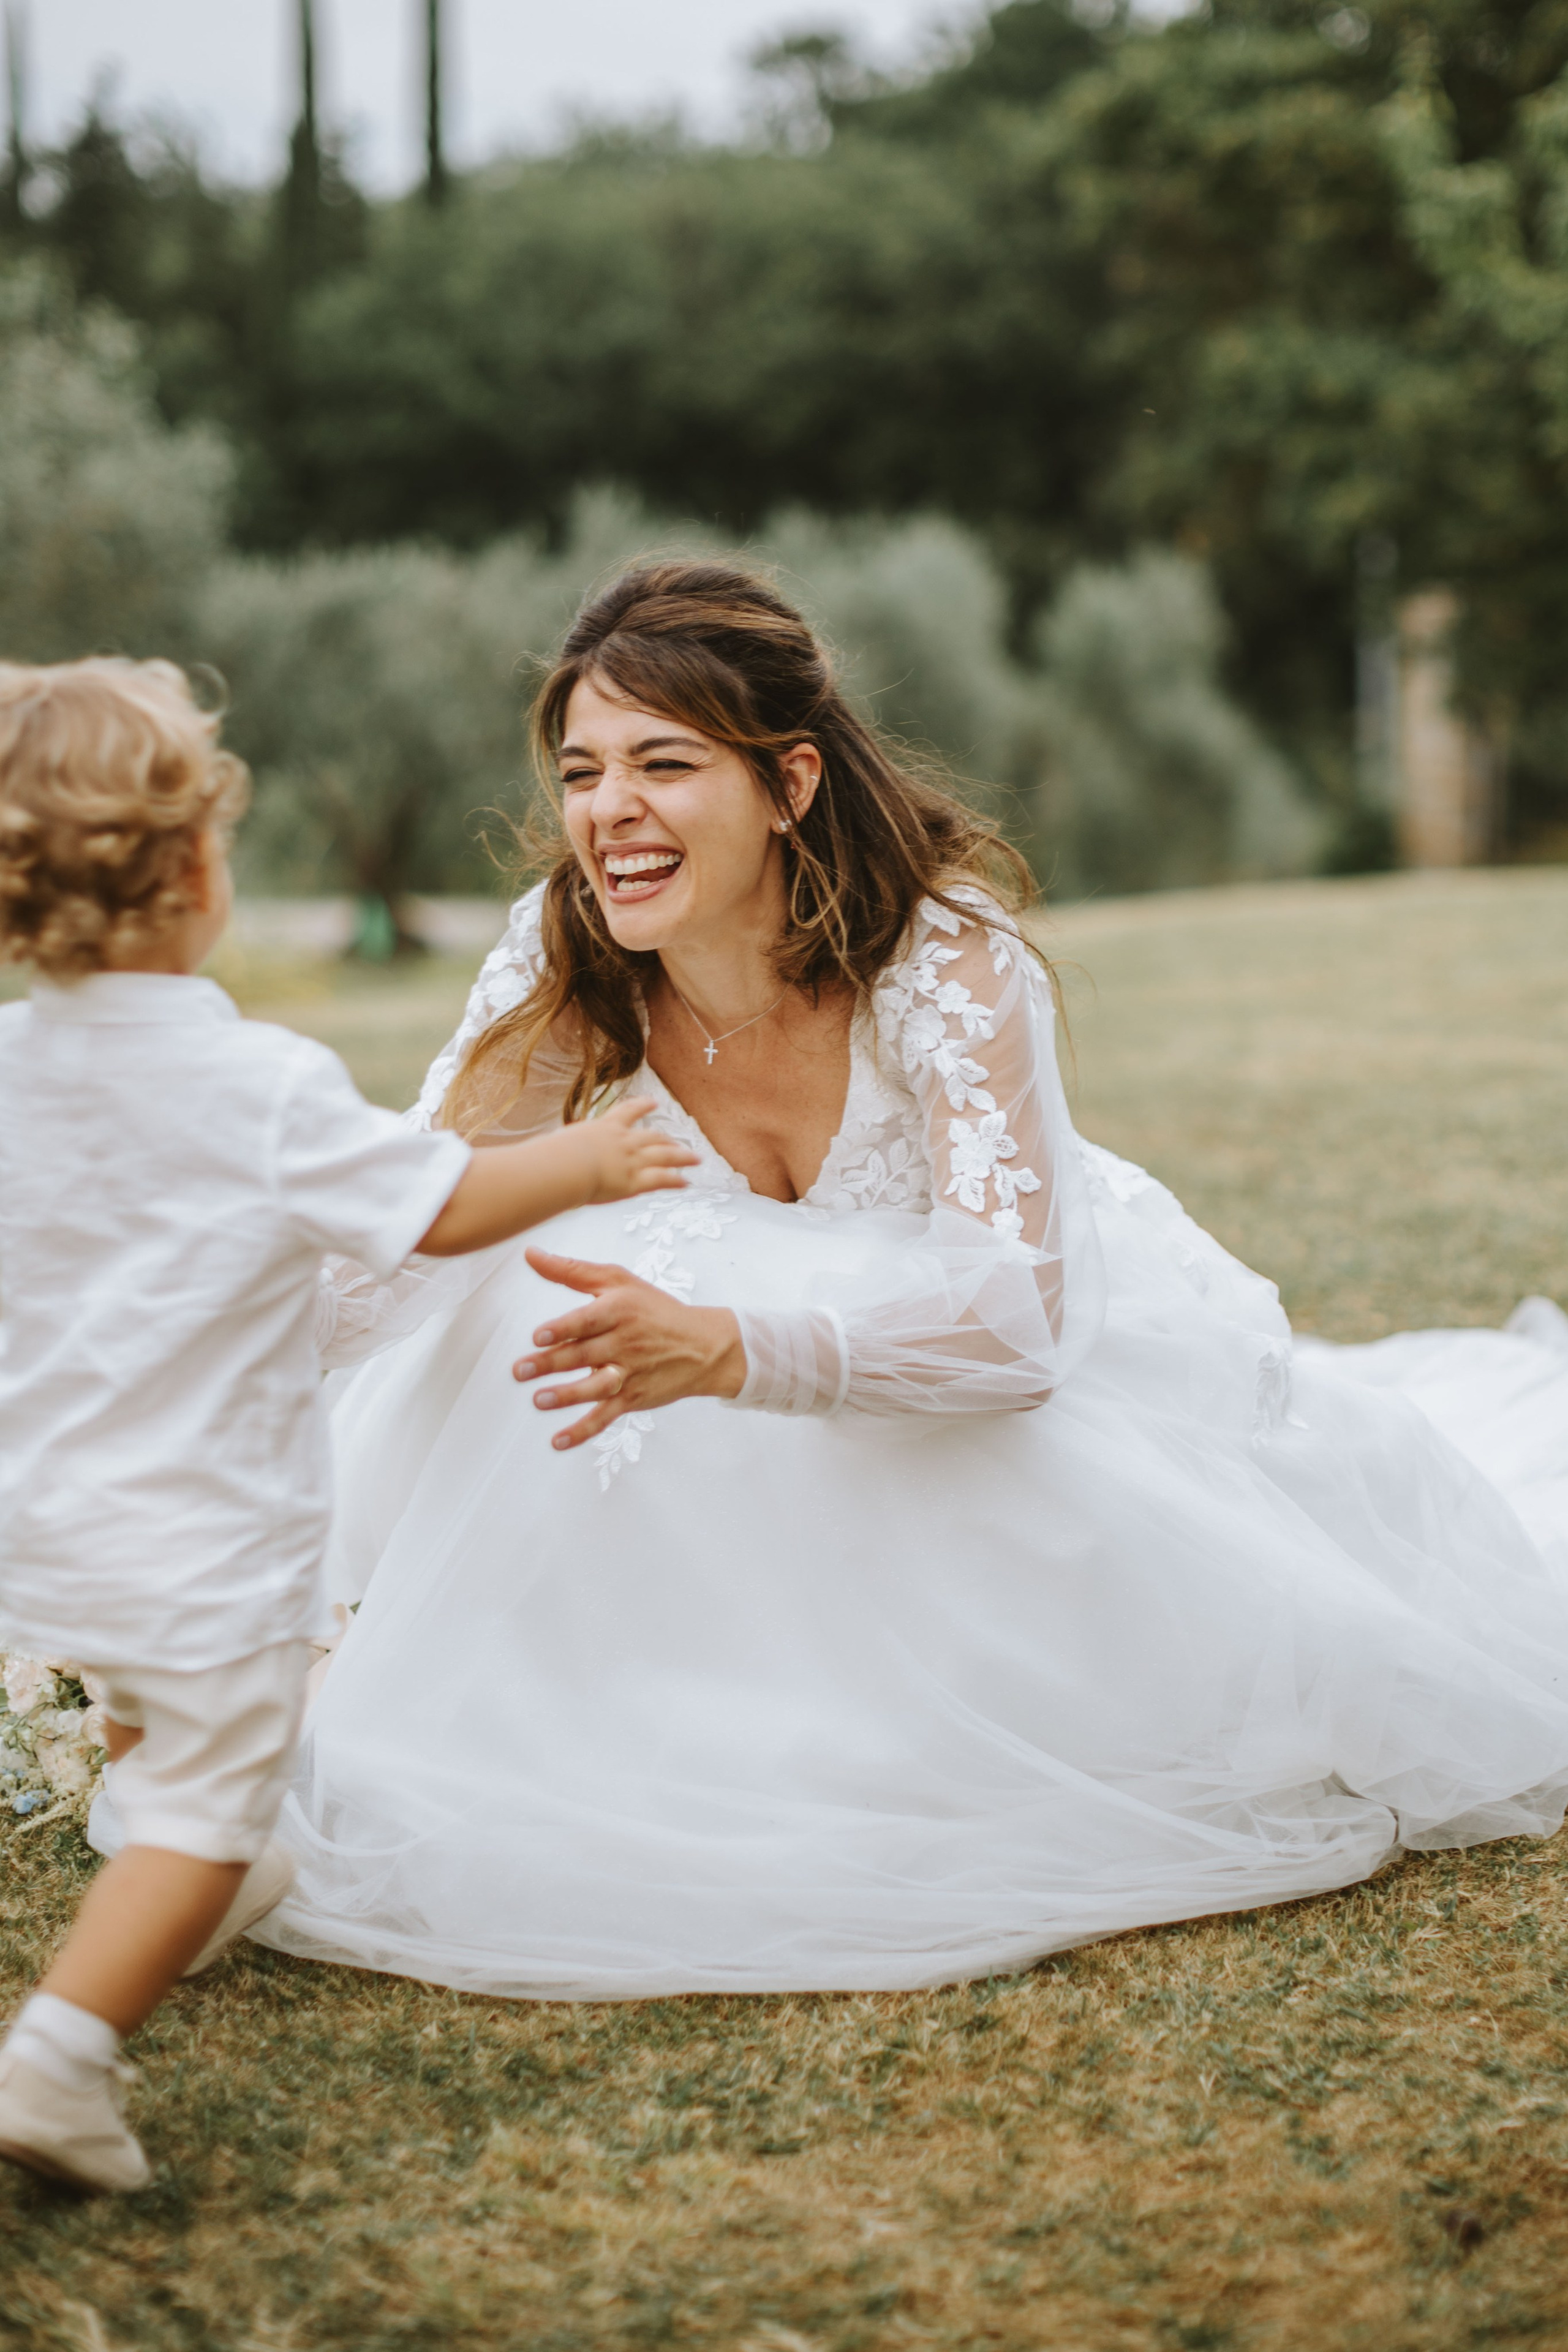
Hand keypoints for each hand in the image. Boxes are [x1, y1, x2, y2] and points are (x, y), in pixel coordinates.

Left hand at [514, 1248, 745, 1450]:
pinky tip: (558, 1441)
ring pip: (595, 1387)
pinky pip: (606, 1417)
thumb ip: (571, 1270)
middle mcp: (624, 1343)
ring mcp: (629, 1373)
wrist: (705, 1346)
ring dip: (567, 1396)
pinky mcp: (633, 1398)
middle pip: (583, 1355)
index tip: (539, 1335)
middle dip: (550, 1364)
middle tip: (520, 1370)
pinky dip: (583, 1430)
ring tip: (538, 1401)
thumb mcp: (618, 1281)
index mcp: (619, 1311)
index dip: (563, 1329)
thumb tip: (530, 1254)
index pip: (587, 1320)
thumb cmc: (655, 1308)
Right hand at [567, 1096, 698, 1202]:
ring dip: (682, 1156)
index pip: (626, 1112)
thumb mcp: (556, 1144)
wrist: (565, 1165)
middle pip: (652, 1136)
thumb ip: (557, 1148)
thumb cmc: (554, 1156)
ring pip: (665, 1155)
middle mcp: (623, 1141)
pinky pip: (662, 1179)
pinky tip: (686, 1183)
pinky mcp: (636, 1180)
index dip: (642, 1106)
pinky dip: (675, 1180)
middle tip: (679, 1142)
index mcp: (604, 1128)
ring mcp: (632, 1160)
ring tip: (696, 1159)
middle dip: (667, 1139)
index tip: (653, 1102)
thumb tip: (541, 1153)